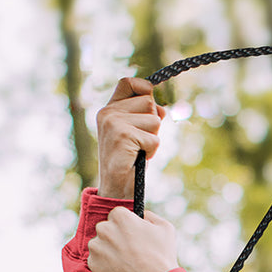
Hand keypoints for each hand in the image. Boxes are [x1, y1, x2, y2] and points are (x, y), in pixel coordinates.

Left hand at [87, 208, 177, 271]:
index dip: (126, 227)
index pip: (117, 216)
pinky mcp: (93, 265)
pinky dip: (105, 267)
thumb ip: (150, 217)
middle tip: (130, 252)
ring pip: (99, 246)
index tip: (133, 238)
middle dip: (115, 238)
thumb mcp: (165, 228)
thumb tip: (143, 215)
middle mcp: (104, 229)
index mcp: (120, 216)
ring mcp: (96, 247)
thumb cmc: (162, 257)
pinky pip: (96, 262)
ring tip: (126, 264)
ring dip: (109, 252)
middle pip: (106, 230)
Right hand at [96, 77, 165, 199]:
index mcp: (109, 109)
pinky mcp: (123, 135)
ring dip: (153, 138)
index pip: (129, 82)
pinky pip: (154, 139)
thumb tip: (163, 110)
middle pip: (149, 102)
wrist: (115, 189)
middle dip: (152, 123)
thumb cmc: (128, 161)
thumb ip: (146, 116)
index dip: (144, 88)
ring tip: (138, 150)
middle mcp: (108, 112)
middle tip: (140, 141)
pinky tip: (138, 158)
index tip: (150, 104)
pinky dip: (151, 151)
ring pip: (154, 120)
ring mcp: (114, 123)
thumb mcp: (137, 132)